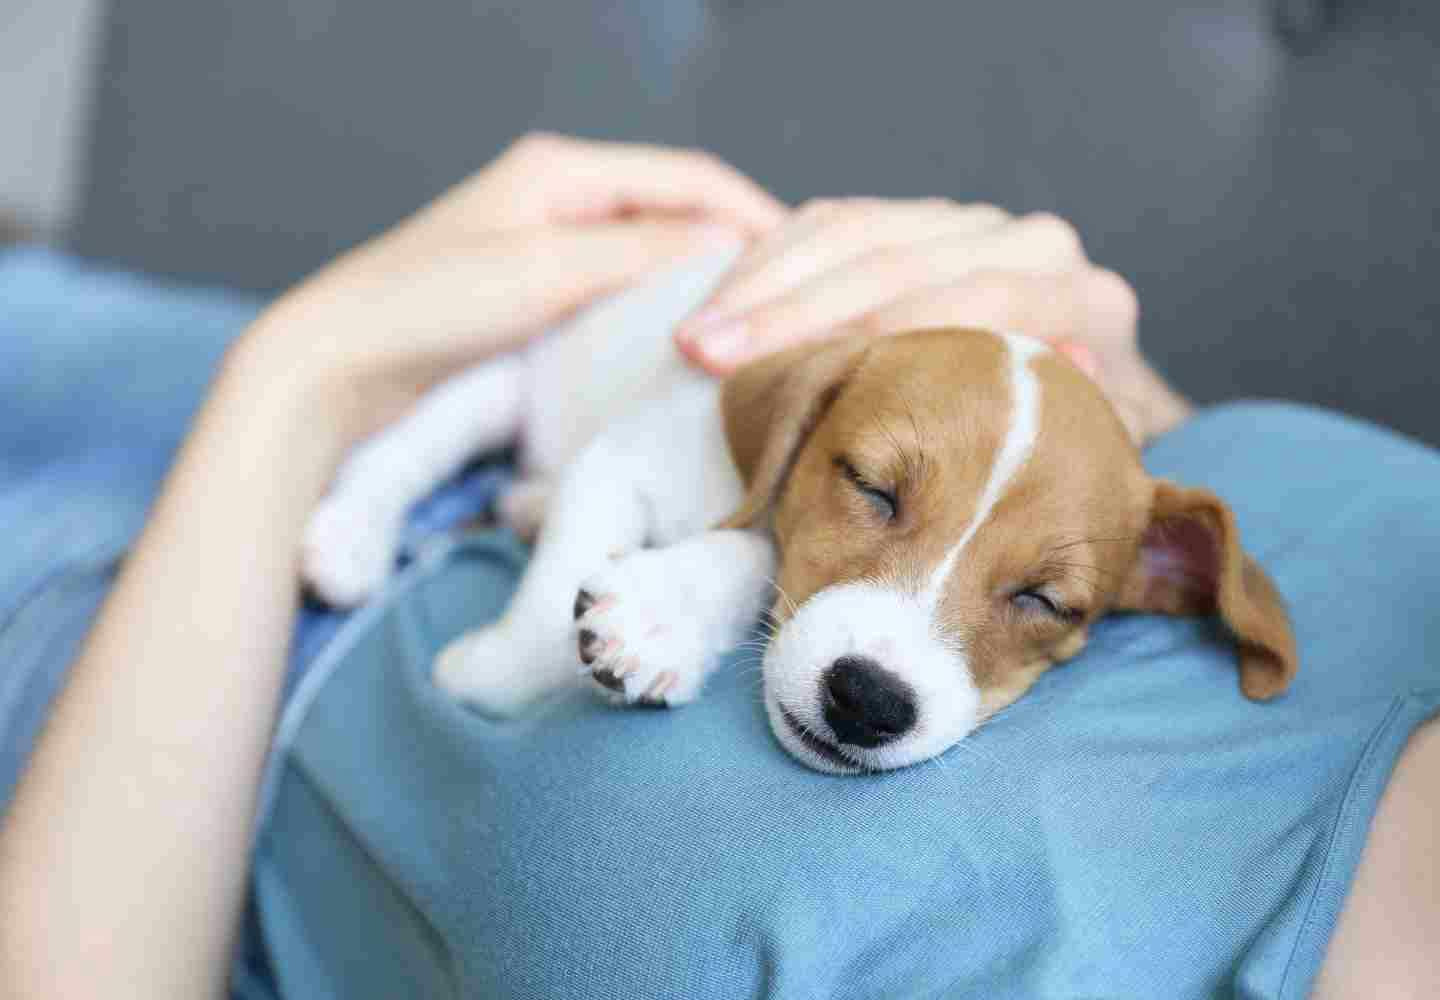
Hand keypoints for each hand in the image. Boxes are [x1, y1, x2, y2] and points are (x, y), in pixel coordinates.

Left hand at [235, 132, 783, 442]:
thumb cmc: (427, 307)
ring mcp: (548, 243)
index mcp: (562, 169)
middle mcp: (560, 195)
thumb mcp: (545, 271)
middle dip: (734, 246)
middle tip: (788, 297)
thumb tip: (728, 249)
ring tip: (749, 320)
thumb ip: (639, 253)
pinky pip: (621, 287)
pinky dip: (661, 305)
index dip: (751, 213)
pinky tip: (685, 338)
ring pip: (651, 251)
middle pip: (674, 210)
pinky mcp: (537, 291)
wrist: (339, 363)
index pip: (687, 176)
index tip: (803, 261)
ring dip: (700, 279)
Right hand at [674, 198, 1189, 442]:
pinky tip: (718, 306)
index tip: (801, 378)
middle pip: (897, 261)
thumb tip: (1052, 370)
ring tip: (693, 340)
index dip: (876, 336)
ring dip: (762, 288)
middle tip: (708, 356)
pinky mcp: (913, 221)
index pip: (970, 300)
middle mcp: (1030, 244)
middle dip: (791, 313)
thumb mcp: (1081, 469)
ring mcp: (968, 225)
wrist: (1068, 416)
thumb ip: (1077, 438)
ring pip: (854, 233)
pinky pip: (831, 223)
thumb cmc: (1060, 465)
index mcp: (1080, 300)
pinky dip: (767, 264)